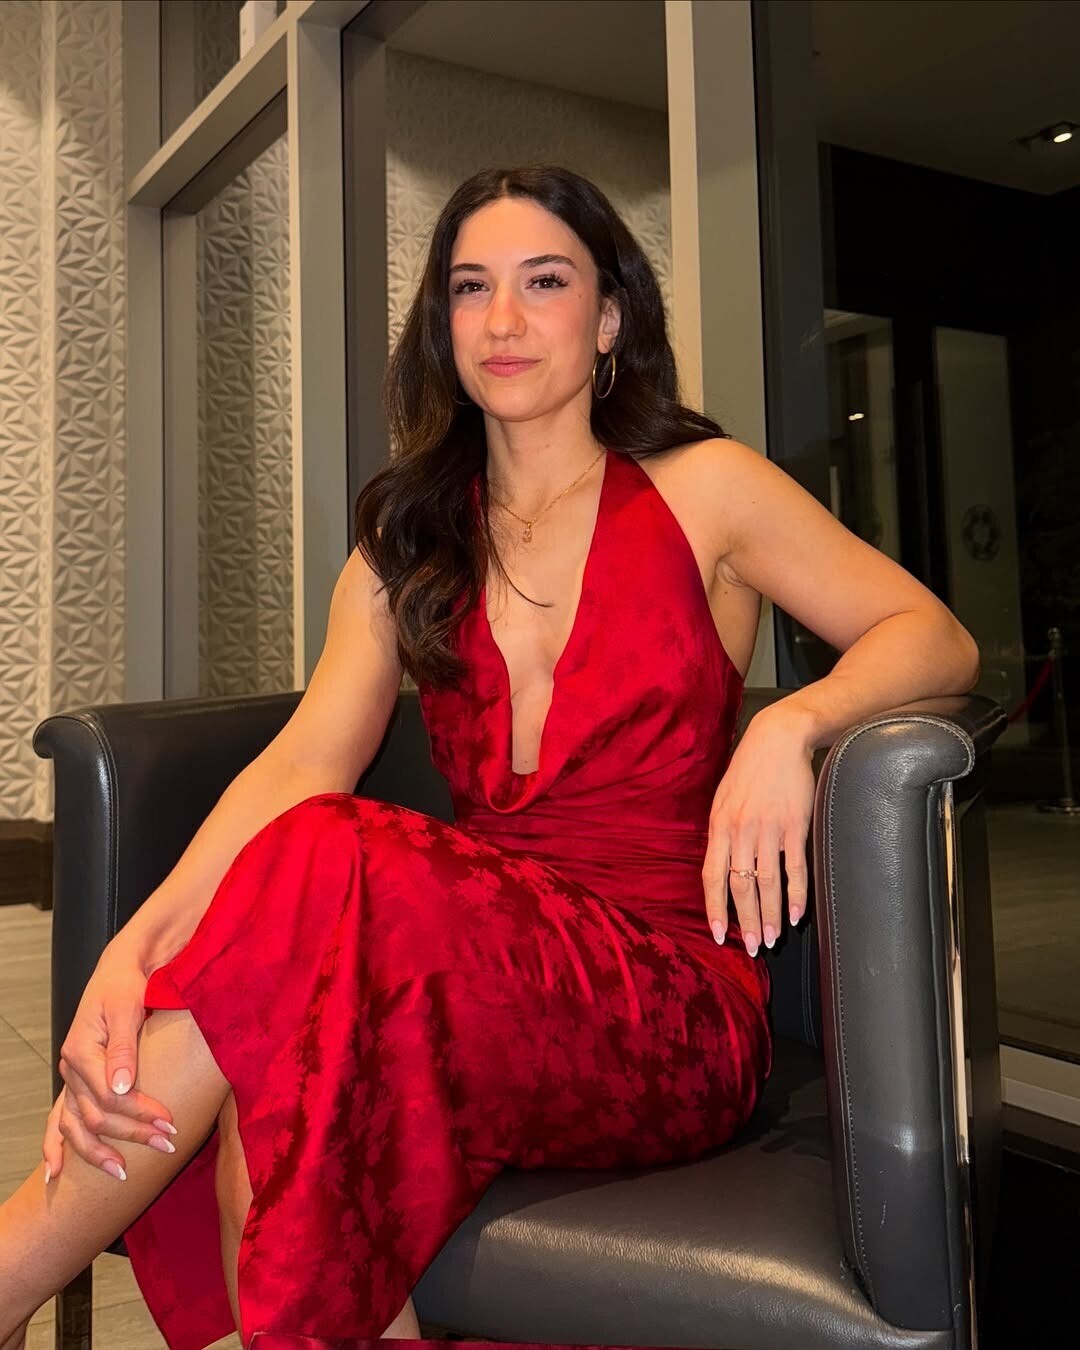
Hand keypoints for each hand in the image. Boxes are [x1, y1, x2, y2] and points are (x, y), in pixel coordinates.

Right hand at [43, 944, 177, 1182]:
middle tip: (166, 1145)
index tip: (171, 1123)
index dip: (140, 1113)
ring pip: (76, 1125)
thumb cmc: (127, 985)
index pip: (109, 1096)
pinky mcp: (77, 1080)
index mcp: (81, 1051)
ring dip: (98, 1152)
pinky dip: (54, 1147)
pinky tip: (54, 1174)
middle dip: (132, 1133)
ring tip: (122, 1174)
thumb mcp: (127, 1008)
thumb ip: (124, 1048)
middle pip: (96, 1115)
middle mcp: (71, 1068)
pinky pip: (57, 1119)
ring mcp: (71, 1077)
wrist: (120, 970)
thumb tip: (121, 1087)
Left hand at [703, 704, 815, 956]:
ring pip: (768, 883)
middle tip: (753, 949)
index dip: (715, 909)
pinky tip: (795, 915)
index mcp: (719, 825)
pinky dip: (796, 895)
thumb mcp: (723, 798)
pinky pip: (795, 868)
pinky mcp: (795, 826)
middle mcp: (741, 831)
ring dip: (769, 916)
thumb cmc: (748, 770)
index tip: (720, 935)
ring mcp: (769, 829)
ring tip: (771, 939)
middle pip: (741, 886)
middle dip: (746, 922)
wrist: (778, 739)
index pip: (712, 877)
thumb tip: (719, 866)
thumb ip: (721, 833)